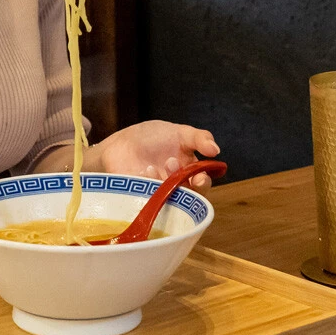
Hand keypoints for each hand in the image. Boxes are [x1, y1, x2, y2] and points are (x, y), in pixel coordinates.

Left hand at [96, 120, 220, 192]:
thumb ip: (199, 138)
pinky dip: (148, 185)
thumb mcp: (178, 132)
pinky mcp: (143, 201)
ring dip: (164, 182)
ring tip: (153, 167)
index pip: (202, 182)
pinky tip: (142, 172)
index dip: (203, 182)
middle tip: (176, 169)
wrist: (119, 145)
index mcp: (189, 171)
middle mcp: (177, 187)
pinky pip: (151, 202)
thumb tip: (216, 150)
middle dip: (188, 187)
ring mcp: (160, 195)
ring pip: (171, 200)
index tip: (200, 177)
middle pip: (190, 198)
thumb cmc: (150, 138)